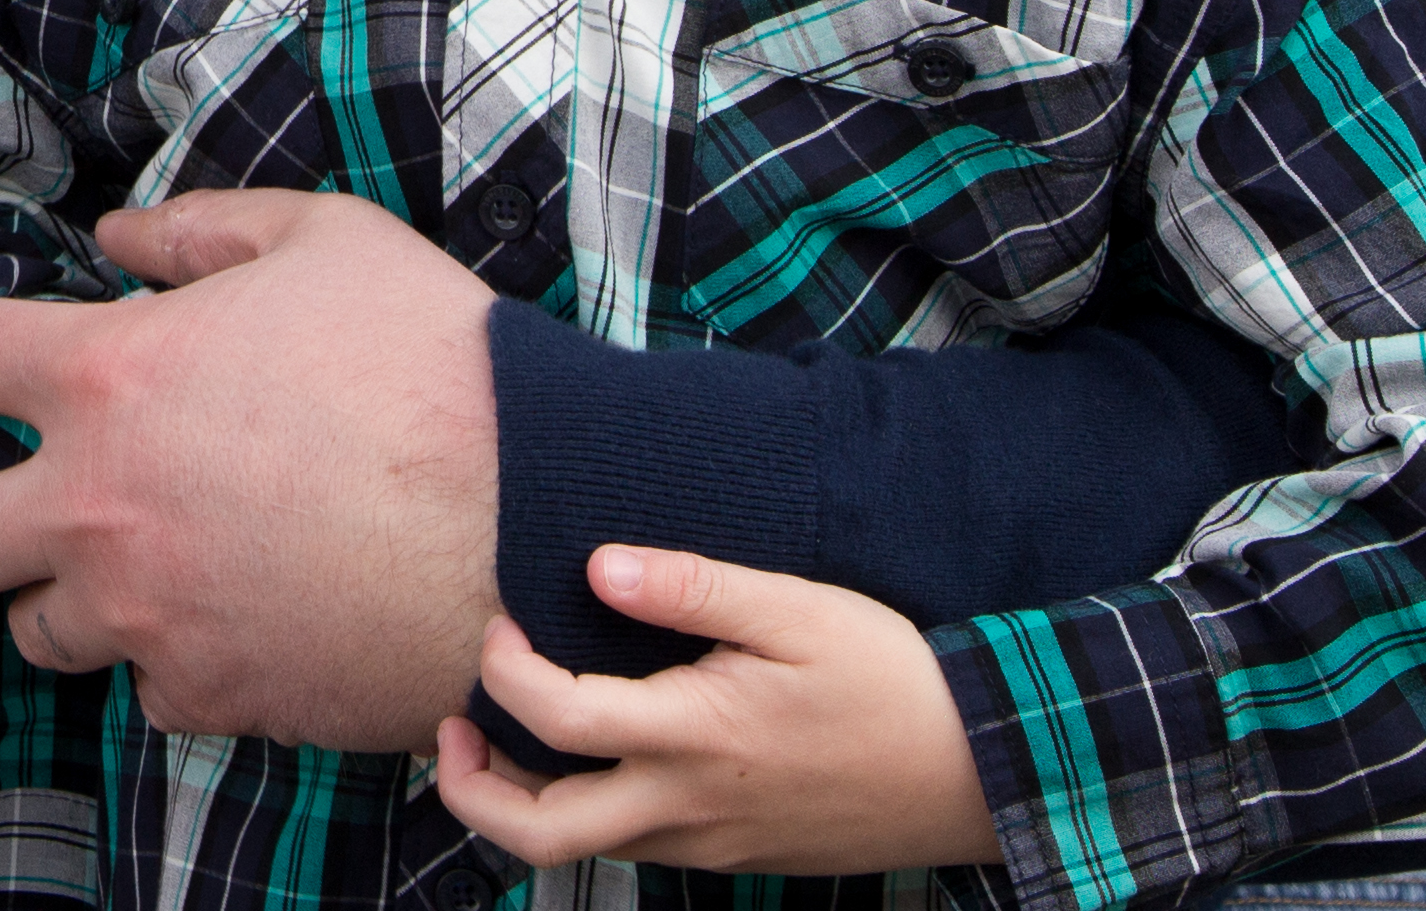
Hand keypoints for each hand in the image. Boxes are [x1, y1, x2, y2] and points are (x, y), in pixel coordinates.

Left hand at [0, 187, 496, 749]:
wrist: (541, 519)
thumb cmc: (437, 364)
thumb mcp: (320, 240)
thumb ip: (198, 231)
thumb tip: (116, 238)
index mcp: (107, 375)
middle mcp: (99, 505)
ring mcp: (150, 614)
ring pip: (35, 632)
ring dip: (65, 598)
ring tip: (136, 565)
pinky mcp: (216, 694)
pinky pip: (148, 692)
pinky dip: (172, 661)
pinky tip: (228, 619)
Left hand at [432, 547, 1001, 874]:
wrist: (978, 770)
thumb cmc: (890, 680)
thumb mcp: (795, 611)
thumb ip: (692, 588)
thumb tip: (597, 568)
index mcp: (696, 739)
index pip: (559, 720)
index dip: (505, 671)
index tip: (500, 624)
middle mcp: (690, 808)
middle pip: (544, 834)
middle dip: (471, 791)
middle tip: (447, 730)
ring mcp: (712, 844)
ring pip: (586, 847)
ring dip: (525, 802)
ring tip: (499, 739)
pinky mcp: (736, 856)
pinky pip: (636, 847)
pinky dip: (587, 810)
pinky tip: (589, 759)